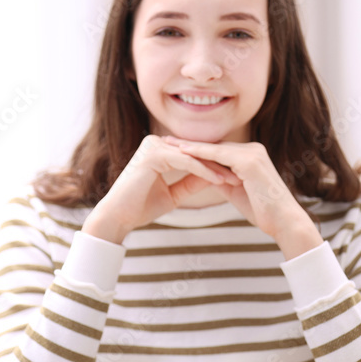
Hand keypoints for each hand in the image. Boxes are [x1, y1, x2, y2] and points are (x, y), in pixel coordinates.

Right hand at [82, 135, 241, 244]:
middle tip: (243, 175)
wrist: (117, 217)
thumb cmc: (140, 207)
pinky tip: (219, 180)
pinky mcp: (154, 155)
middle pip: (196, 153)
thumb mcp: (174, 194)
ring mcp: (154, 146)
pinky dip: (204, 171)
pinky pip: (186, 162)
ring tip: (235, 179)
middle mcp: (156, 143)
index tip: (236, 177)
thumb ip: (191, 182)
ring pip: (193, 156)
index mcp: (160, 149)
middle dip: (220, 165)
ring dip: (216, 168)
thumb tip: (215, 176)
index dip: (216, 166)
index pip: (194, 155)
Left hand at [163, 136, 323, 259]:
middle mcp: (253, 149)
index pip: (218, 149)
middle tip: (165, 140)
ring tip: (168, 143)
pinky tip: (183, 152)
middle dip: (189, 143)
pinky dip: (200, 153)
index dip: (196, 149)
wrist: (284, 222)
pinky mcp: (250, 161)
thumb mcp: (236, 192)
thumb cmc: (264, 212)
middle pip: (214, 145)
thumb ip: (221, 180)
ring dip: (190, 146)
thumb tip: (204, 177)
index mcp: (251, 155)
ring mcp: (253, 153)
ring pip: (214, 147)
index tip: (174, 148)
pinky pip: (219, 155)